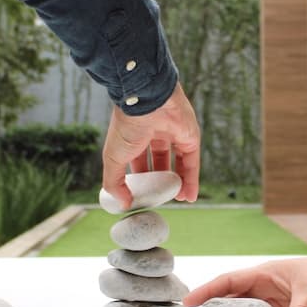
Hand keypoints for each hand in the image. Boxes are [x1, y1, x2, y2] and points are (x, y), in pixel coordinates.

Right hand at [102, 82, 200, 208]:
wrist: (146, 102)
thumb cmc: (127, 127)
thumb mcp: (113, 159)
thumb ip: (114, 183)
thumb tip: (123, 204)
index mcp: (135, 135)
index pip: (138, 160)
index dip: (141, 178)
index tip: (141, 196)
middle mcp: (155, 133)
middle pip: (159, 161)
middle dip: (160, 181)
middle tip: (160, 198)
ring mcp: (174, 134)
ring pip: (177, 162)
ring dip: (178, 182)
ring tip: (176, 200)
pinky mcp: (190, 136)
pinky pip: (192, 162)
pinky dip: (192, 180)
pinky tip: (188, 197)